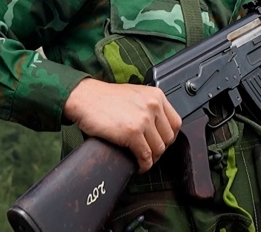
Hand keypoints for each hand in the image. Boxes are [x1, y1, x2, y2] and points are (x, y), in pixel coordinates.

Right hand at [63, 78, 182, 172]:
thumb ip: (149, 107)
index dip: (169, 136)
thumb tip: (157, 128)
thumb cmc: (104, 98)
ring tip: (143, 160)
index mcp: (156, 96)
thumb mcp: (135, 95)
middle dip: (160, 149)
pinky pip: (145, 155)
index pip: (176, 122)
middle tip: (150, 154)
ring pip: (158, 148)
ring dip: (152, 159)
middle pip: (169, 137)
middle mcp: (153, 106)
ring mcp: (144, 119)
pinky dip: (143, 164)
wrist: (85, 98)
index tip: (161, 142)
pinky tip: (138, 165)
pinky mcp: (132, 133)